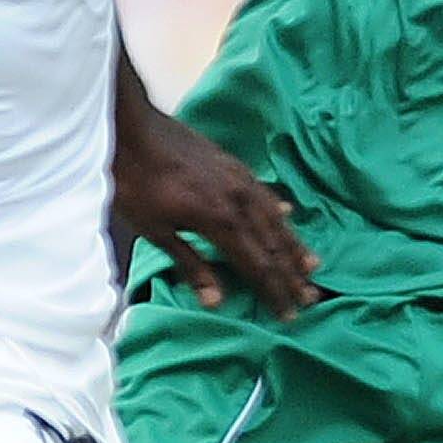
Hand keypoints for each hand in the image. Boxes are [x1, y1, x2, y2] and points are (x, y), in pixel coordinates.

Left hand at [112, 96, 316, 313]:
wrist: (130, 128)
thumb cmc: (134, 183)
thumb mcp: (155, 231)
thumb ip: (191, 264)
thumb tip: (217, 301)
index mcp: (219, 221)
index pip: (257, 265)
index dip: (274, 292)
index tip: (289, 314)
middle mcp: (238, 200)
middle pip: (273, 244)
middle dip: (292, 275)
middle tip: (311, 298)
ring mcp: (238, 179)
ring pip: (275, 218)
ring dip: (294, 245)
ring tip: (312, 265)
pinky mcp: (232, 165)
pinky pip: (264, 193)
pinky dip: (278, 209)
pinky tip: (287, 215)